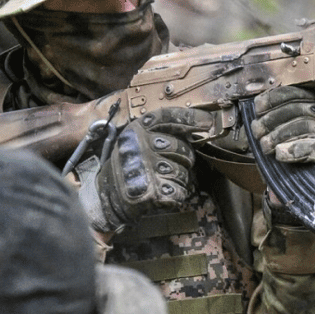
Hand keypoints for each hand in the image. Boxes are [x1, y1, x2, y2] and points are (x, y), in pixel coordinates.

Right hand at [95, 107, 210, 226]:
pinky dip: (176, 195)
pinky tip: (163, 193)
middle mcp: (141, 145)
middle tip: (172, 166)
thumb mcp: (135, 141)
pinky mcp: (150, 190)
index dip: (190, 118)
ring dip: (179, 180)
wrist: (106, 196)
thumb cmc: (127, 167)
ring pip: (183, 173)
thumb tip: (195, 128)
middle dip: (185, 160)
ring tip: (163, 181)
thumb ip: (159, 133)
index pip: (168, 117)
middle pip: (182, 149)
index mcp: (137, 130)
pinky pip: (179, 191)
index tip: (208, 122)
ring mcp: (146, 168)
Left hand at [250, 86, 314, 167]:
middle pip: (301, 108)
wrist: (300, 177)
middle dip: (274, 119)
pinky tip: (280, 154)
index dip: (276, 98)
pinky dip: (294, 151)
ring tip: (265, 144)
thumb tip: (259, 103)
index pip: (299, 91)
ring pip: (306, 126)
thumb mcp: (284, 119)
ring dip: (279, 135)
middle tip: (257, 130)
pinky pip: (314, 149)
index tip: (258, 108)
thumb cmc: (287, 142)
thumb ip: (277, 108)